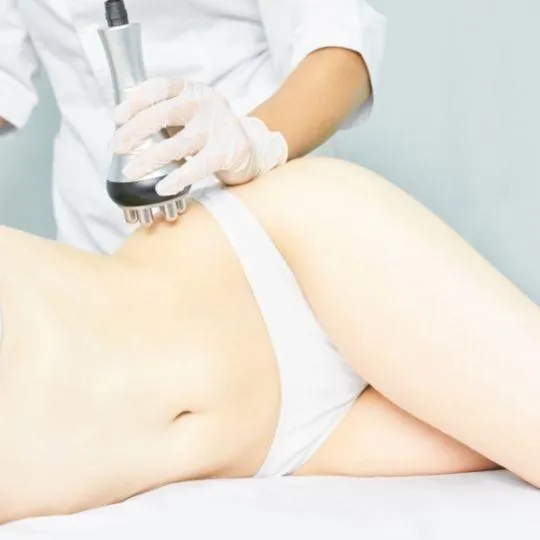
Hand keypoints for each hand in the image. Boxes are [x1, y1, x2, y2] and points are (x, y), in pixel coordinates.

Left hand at [110, 78, 288, 195]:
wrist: (249, 151)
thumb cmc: (210, 134)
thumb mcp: (188, 116)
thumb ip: (163, 116)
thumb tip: (124, 130)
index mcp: (193, 90)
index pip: (160, 88)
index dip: (135, 101)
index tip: (117, 117)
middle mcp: (206, 103)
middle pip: (164, 113)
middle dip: (135, 131)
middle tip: (116, 147)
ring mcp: (219, 127)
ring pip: (178, 144)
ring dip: (150, 158)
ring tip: (131, 171)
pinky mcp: (228, 151)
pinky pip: (198, 166)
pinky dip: (177, 178)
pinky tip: (162, 187)